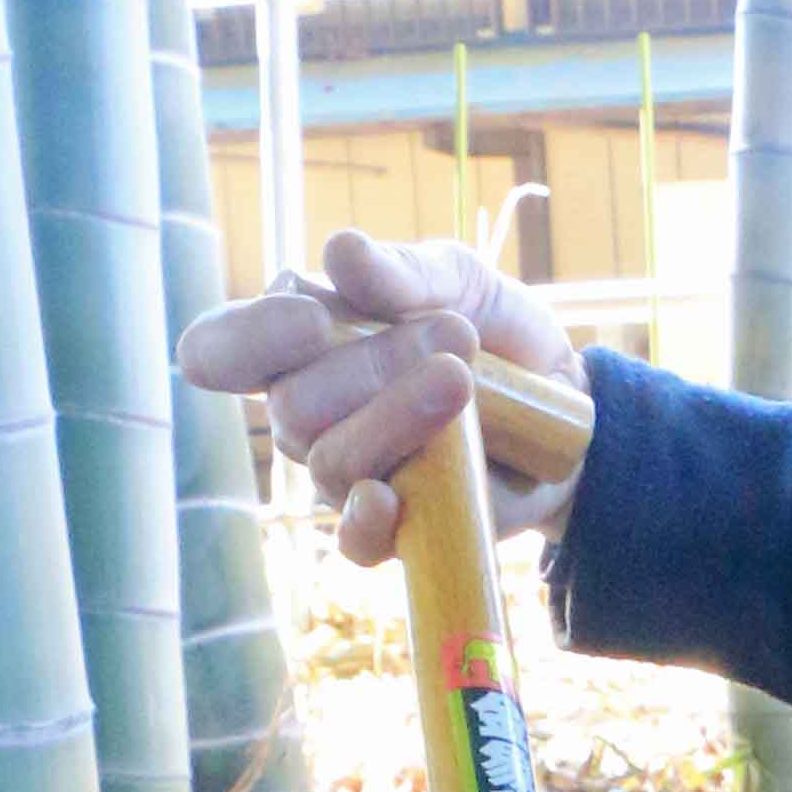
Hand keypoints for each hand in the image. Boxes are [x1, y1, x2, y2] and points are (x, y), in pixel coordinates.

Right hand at [177, 225, 582, 569]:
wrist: (572, 405)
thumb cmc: (491, 332)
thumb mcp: (457, 279)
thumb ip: (402, 271)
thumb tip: (340, 251)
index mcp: (295, 342)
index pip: (220, 350)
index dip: (249, 339)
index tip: (311, 317)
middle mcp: (304, 412)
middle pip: (292, 407)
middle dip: (373, 366)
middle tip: (456, 335)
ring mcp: (344, 474)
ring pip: (331, 462)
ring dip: (399, 415)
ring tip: (466, 379)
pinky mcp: (390, 530)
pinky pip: (354, 541)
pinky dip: (369, 519)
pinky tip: (394, 495)